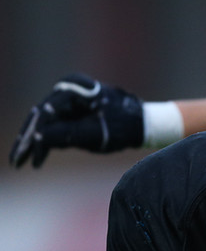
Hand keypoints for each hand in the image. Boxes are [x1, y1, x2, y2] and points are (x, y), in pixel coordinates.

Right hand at [9, 73, 143, 167]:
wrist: (142, 124)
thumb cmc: (124, 126)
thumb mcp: (97, 134)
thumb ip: (68, 135)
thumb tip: (38, 138)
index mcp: (76, 88)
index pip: (48, 112)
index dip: (36, 135)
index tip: (31, 154)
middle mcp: (68, 90)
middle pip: (40, 116)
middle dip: (28, 140)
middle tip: (17, 161)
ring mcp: (67, 100)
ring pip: (43, 122)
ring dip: (32, 142)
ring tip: (20, 162)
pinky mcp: (69, 111)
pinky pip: (52, 126)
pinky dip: (45, 141)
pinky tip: (35, 159)